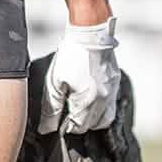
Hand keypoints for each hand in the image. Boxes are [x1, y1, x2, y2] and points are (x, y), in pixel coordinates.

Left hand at [40, 17, 121, 134]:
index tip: (59, 117)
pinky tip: (91, 98)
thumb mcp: (54, 82)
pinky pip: (111, 104)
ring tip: (79, 107)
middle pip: (91, 125)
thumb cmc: (71, 55)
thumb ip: (51, 109)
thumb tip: (46, 129)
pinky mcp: (116, 82)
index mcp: (87, 102)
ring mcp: (112, 92)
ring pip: (104, 118)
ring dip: (91, 117)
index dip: (65, 125)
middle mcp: (103, 100)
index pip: (77, 128)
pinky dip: (101, 107)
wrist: (90, 32)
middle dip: (77, 121)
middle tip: (66, 109)